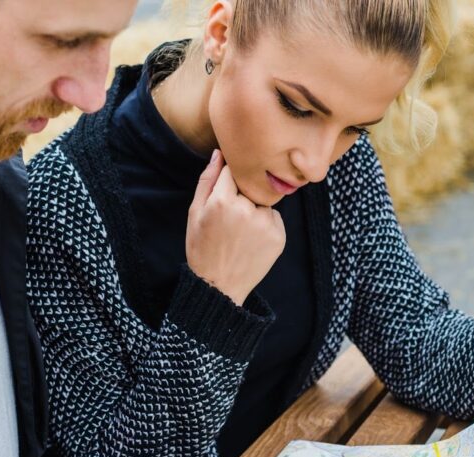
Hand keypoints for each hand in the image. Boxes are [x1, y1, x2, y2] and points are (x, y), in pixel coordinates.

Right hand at [186, 150, 285, 305]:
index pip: (232, 170)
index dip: (227, 179)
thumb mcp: (195, 213)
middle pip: (250, 185)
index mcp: (222, 201)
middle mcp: (247, 210)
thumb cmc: (202, 248)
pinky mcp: (279, 236)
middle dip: (241, 194)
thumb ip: (207, 180)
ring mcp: (265, 223)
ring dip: (254, 209)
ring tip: (239, 233)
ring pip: (263, 201)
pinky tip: (251, 241)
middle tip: (230, 219)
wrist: (219, 286)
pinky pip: (273, 217)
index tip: (224, 191)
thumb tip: (220, 153)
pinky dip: (265, 223)